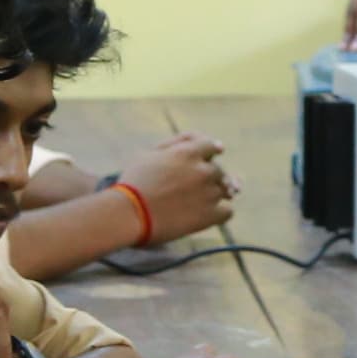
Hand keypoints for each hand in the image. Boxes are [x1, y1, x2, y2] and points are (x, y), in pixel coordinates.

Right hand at [113, 134, 234, 242]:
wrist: (128, 214)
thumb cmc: (134, 183)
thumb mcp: (148, 154)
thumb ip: (174, 145)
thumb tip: (195, 142)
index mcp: (189, 152)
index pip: (211, 145)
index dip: (210, 151)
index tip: (211, 156)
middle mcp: (204, 171)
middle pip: (218, 170)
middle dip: (207, 177)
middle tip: (190, 188)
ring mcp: (209, 193)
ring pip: (225, 190)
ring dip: (213, 194)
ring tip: (195, 203)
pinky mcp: (209, 215)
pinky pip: (228, 211)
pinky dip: (220, 212)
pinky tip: (207, 215)